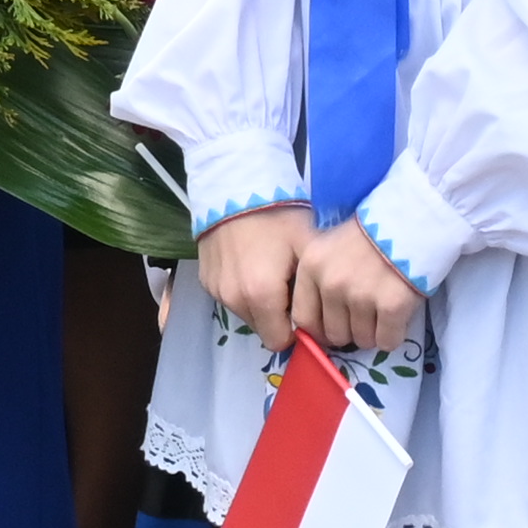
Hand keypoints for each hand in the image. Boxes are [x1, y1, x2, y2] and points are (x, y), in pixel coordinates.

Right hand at [196, 203, 309, 351]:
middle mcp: (235, 300)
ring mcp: (217, 291)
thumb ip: (314, 290)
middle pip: (262, 329)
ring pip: (246, 314)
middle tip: (289, 286)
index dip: (295, 331)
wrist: (234, 186)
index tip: (304, 309)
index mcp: (262, 296)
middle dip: (278, 317)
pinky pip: (230, 298)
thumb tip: (321, 318)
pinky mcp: (205, 280)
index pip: (279, 341)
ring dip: (260, 304)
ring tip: (270, 271)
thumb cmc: (279, 216)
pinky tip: (251, 263)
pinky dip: (242, 290)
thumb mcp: (307, 249)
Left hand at [289, 219, 422, 354]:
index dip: (320, 331)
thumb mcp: (331, 247)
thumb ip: (320, 280)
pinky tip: (399, 314)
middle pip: (335, 334)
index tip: (336, 327)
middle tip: (367, 313)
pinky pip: (388, 341)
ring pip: (363, 340)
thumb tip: (318, 328)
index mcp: (312, 267)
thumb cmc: (373, 232)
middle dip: (352, 330)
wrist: (415, 217)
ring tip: (384, 307)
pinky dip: (394, 334)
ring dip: (375, 332)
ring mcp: (361, 295)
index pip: (304, 319)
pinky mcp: (392, 305)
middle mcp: (332, 283)